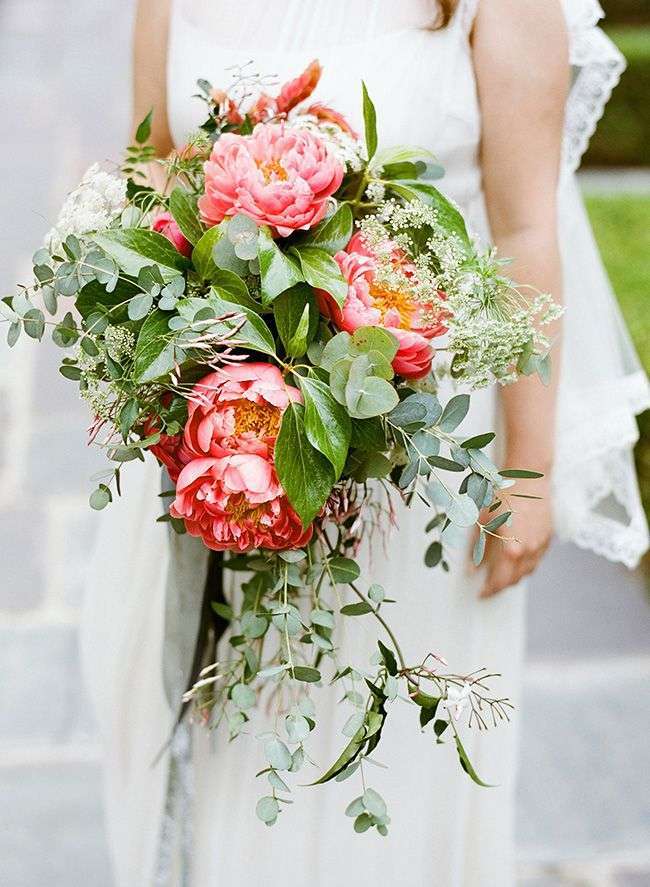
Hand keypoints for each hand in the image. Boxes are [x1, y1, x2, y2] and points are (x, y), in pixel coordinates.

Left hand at [474, 477, 553, 597]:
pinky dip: (525, 567)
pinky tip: (515, 562)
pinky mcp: (548, 539)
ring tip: (500, 577)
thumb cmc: (503, 496)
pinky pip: (536, 561)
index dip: (489, 590)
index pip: (500, 581)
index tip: (480, 594)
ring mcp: (541, 546)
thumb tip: (471, 570)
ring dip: (513, 578)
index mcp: (511, 549)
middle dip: (500, 587)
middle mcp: (529, 551)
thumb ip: (477, 548)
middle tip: (488, 588)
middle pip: (515, 580)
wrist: (530, 478)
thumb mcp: (483, 521)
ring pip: (527, 572)